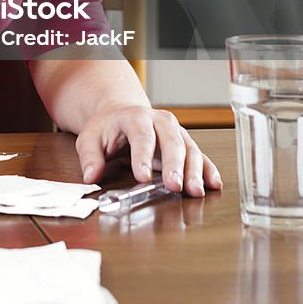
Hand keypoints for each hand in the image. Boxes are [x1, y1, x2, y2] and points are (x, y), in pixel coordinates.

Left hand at [75, 103, 222, 196]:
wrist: (122, 112)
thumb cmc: (107, 127)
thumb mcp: (90, 137)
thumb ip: (90, 156)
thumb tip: (91, 175)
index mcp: (135, 117)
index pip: (141, 136)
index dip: (142, 156)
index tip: (142, 177)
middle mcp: (160, 121)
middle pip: (171, 140)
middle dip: (174, 164)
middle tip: (175, 186)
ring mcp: (175, 131)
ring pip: (189, 148)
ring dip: (194, 170)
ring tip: (195, 191)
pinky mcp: (184, 143)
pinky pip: (199, 155)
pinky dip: (207, 169)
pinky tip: (213, 183)